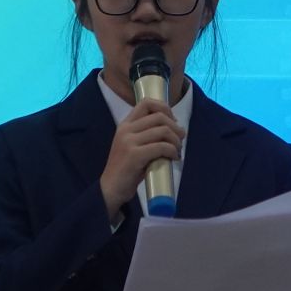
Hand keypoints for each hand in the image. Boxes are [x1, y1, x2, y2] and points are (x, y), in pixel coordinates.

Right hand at [100, 99, 183, 219]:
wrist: (110, 188)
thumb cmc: (126, 169)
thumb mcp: (133, 145)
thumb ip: (146, 134)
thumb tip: (173, 128)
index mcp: (125, 124)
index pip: (146, 102)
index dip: (164, 108)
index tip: (172, 121)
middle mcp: (126, 129)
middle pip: (159, 116)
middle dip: (175, 127)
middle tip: (180, 138)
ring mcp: (129, 142)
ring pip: (163, 131)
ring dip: (176, 140)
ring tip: (178, 150)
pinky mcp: (134, 155)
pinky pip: (162, 147)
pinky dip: (173, 151)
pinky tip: (174, 158)